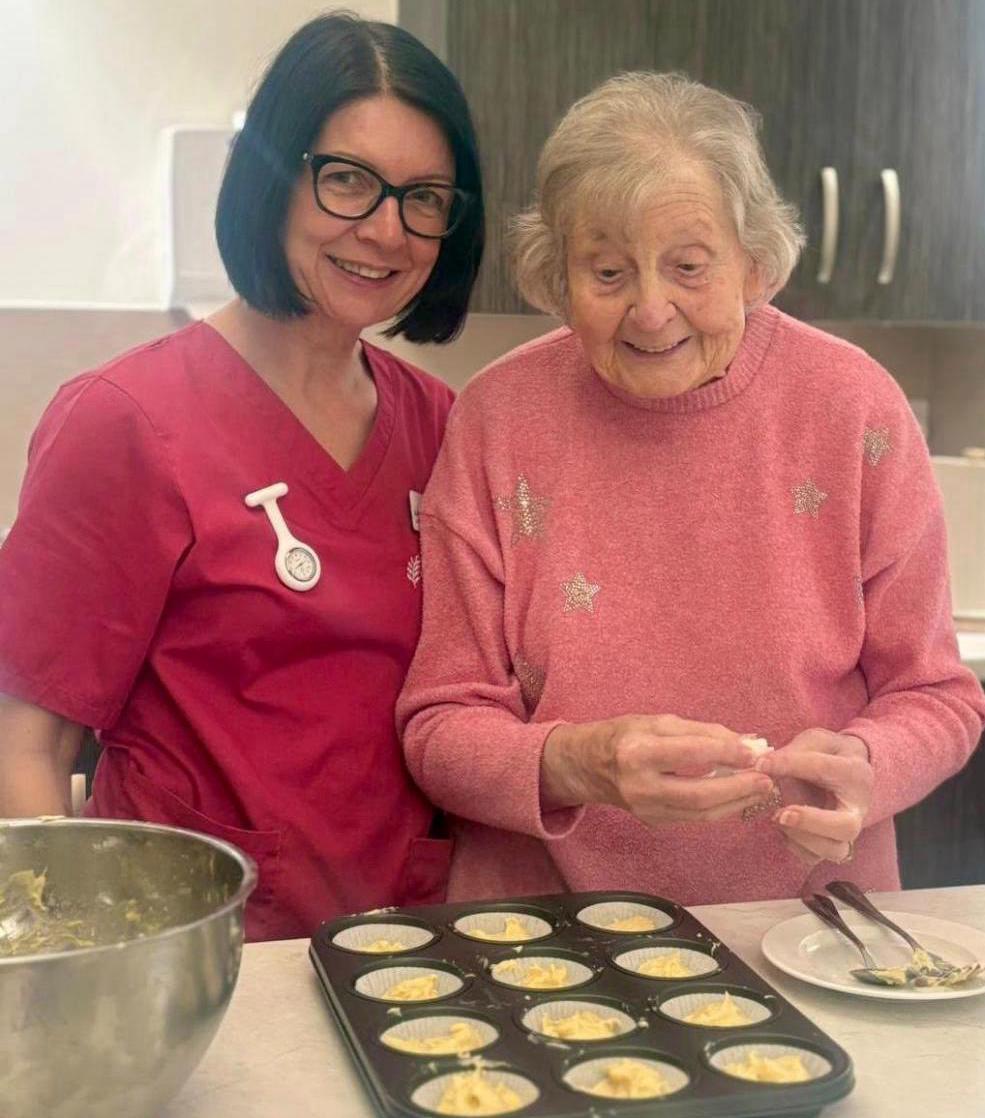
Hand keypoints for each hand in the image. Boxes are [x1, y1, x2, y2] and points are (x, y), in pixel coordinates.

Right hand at [542, 714, 777, 825]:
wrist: (588, 766)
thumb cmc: (624, 735)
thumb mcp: (658, 722)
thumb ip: (703, 732)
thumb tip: (747, 741)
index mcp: (637, 752)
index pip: (690, 754)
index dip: (726, 753)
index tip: (755, 751)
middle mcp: (640, 786)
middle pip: (699, 794)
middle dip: (738, 787)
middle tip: (767, 778)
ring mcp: (646, 810)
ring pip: (701, 814)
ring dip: (737, 802)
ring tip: (761, 789)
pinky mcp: (654, 822)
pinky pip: (695, 819)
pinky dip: (721, 809)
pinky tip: (739, 797)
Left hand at [755, 729, 872, 865]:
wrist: (845, 771)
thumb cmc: (827, 754)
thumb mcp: (815, 741)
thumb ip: (793, 751)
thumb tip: (763, 764)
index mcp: (854, 773)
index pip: (823, 769)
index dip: (789, 764)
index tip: (761, 764)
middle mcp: (858, 807)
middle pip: (845, 827)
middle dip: (810, 822)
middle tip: (782, 813)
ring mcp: (847, 830)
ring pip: (834, 850)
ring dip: (800, 837)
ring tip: (778, 816)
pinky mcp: (832, 844)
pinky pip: (814, 857)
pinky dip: (795, 845)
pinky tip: (782, 827)